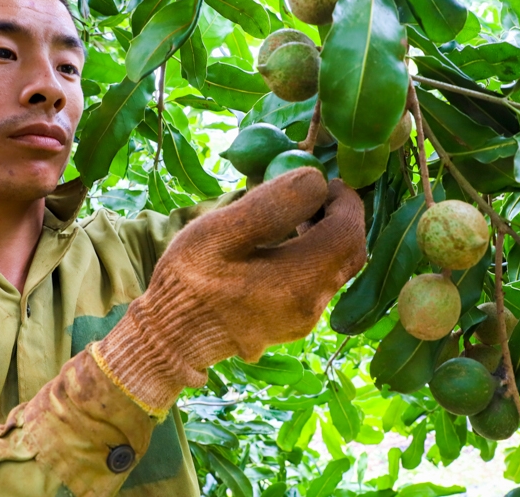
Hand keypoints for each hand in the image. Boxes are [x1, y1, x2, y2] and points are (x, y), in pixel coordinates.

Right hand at [92, 167, 366, 417]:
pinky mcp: (292, 325)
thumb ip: (270, 205)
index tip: (324, 180)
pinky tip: (282, 245)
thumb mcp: (220, 233)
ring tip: (293, 215)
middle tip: (312, 193)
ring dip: (325, 237)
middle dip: (340, 217)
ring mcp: (303, 319)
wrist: (170, 340)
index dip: (345, 200)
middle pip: (350, 252)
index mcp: (299, 281)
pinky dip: (312, 257)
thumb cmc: (189, 281)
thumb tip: (315, 180)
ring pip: (335, 269)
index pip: (348, 232)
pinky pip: (318, 284)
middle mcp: (311, 305)